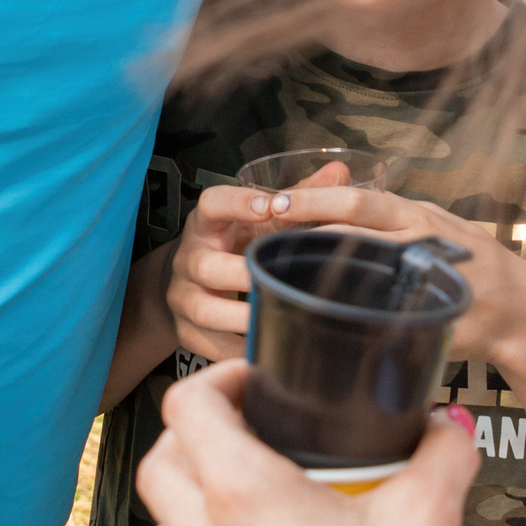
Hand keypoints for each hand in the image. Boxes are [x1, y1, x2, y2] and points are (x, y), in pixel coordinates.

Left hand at [136, 360, 487, 525]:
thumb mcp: (429, 515)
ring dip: (188, 503)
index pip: (187, 407)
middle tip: (240, 432)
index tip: (251, 385)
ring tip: (237, 499)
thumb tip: (447, 426)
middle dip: (193, 436)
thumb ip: (441, 452)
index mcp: (246, 498)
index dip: (217, 380)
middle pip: (160, 462)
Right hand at [164, 167, 362, 362]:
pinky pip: (207, 345)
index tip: (268, 205)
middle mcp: (189, 257)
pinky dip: (236, 352)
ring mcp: (184, 296)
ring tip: (277, 321)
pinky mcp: (185, 330)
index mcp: (207, 223)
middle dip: (242, 273)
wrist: (188, 282)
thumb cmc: (236, 244)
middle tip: (278, 279)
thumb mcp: (259, 218)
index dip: (236, 204)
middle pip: (206, 264)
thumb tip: (341, 171)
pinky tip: (266, 353)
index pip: (211, 204)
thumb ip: (297, 195)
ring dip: (241, 317)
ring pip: (204, 308)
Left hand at [252, 185, 525, 374]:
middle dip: (302, 233)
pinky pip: (376, 316)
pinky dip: (345, 314)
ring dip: (315, 273)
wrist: (522, 310)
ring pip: (358, 272)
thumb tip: (336, 204)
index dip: (312, 200)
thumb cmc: (472, 263)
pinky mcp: (426, 318)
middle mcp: (418, 241)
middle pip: (350, 232)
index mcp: (415, 216)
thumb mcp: (436, 226)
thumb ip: (393, 219)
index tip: (274, 202)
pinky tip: (316, 318)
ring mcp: (422, 280)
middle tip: (260, 240)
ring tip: (274, 276)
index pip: (355, 200)